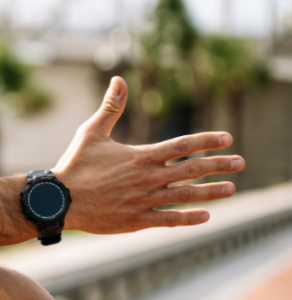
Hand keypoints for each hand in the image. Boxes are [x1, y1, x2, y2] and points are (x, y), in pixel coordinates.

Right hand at [54, 76, 243, 233]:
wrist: (59, 199)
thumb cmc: (75, 165)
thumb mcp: (91, 132)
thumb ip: (111, 107)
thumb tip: (119, 79)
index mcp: (141, 156)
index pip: (182, 146)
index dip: (207, 141)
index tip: (228, 138)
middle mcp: (148, 178)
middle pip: (192, 170)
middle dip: (219, 165)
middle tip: (240, 163)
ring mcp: (145, 200)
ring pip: (186, 195)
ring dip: (211, 192)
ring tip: (231, 188)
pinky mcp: (137, 220)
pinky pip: (170, 219)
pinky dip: (189, 218)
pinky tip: (206, 215)